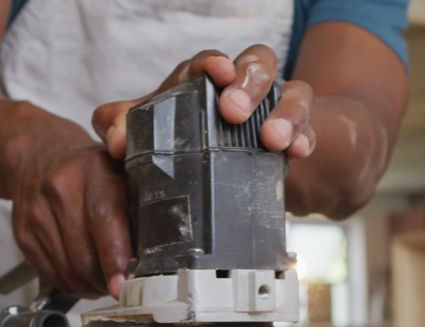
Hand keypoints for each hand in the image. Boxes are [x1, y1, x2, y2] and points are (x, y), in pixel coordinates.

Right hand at [4, 112, 131, 298]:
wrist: (36, 156)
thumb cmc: (89, 170)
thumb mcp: (119, 169)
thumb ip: (140, 200)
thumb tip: (162, 247)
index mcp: (93, 172)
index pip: (103, 218)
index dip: (114, 256)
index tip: (123, 284)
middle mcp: (60, 192)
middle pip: (84, 256)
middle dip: (106, 281)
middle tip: (123, 286)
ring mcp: (37, 216)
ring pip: (68, 272)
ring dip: (91, 286)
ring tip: (104, 281)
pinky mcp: (24, 236)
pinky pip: (53, 275)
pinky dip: (72, 284)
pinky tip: (84, 276)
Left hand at [92, 45, 315, 159]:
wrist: (231, 165)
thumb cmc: (186, 138)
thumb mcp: (152, 131)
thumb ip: (124, 127)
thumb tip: (113, 139)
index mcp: (206, 81)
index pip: (209, 62)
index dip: (213, 63)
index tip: (215, 71)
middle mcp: (244, 85)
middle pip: (256, 64)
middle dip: (248, 83)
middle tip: (233, 112)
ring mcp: (275, 108)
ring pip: (292, 92)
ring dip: (284, 113)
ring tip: (272, 140)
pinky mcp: (298, 132)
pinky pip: (310, 128)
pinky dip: (306, 137)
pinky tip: (298, 152)